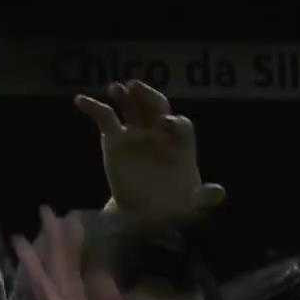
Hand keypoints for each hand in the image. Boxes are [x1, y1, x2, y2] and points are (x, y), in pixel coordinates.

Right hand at [11, 206, 138, 299]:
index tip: (72, 218)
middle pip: (63, 273)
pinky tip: (35, 272)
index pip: (79, 272)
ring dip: (39, 262)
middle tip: (47, 209)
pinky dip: (43, 291)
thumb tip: (99, 269)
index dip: (75, 246)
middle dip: (56, 243)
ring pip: (52, 288)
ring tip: (24, 235)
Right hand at [74, 80, 225, 222]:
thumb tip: (219, 192)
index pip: (181, 125)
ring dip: (124, 95)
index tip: (167, 124)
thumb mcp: (191, 204)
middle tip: (137, 87)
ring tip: (116, 89)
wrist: (145, 212)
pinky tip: (80, 100)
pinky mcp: (114, 138)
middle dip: (149, 95)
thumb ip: (204, 197)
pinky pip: (105, 117)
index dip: (175, 123)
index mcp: (180, 144)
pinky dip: (93, 107)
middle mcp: (159, 133)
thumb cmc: (172, 204)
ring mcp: (136, 133)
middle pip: (156, 106)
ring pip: (131, 107)